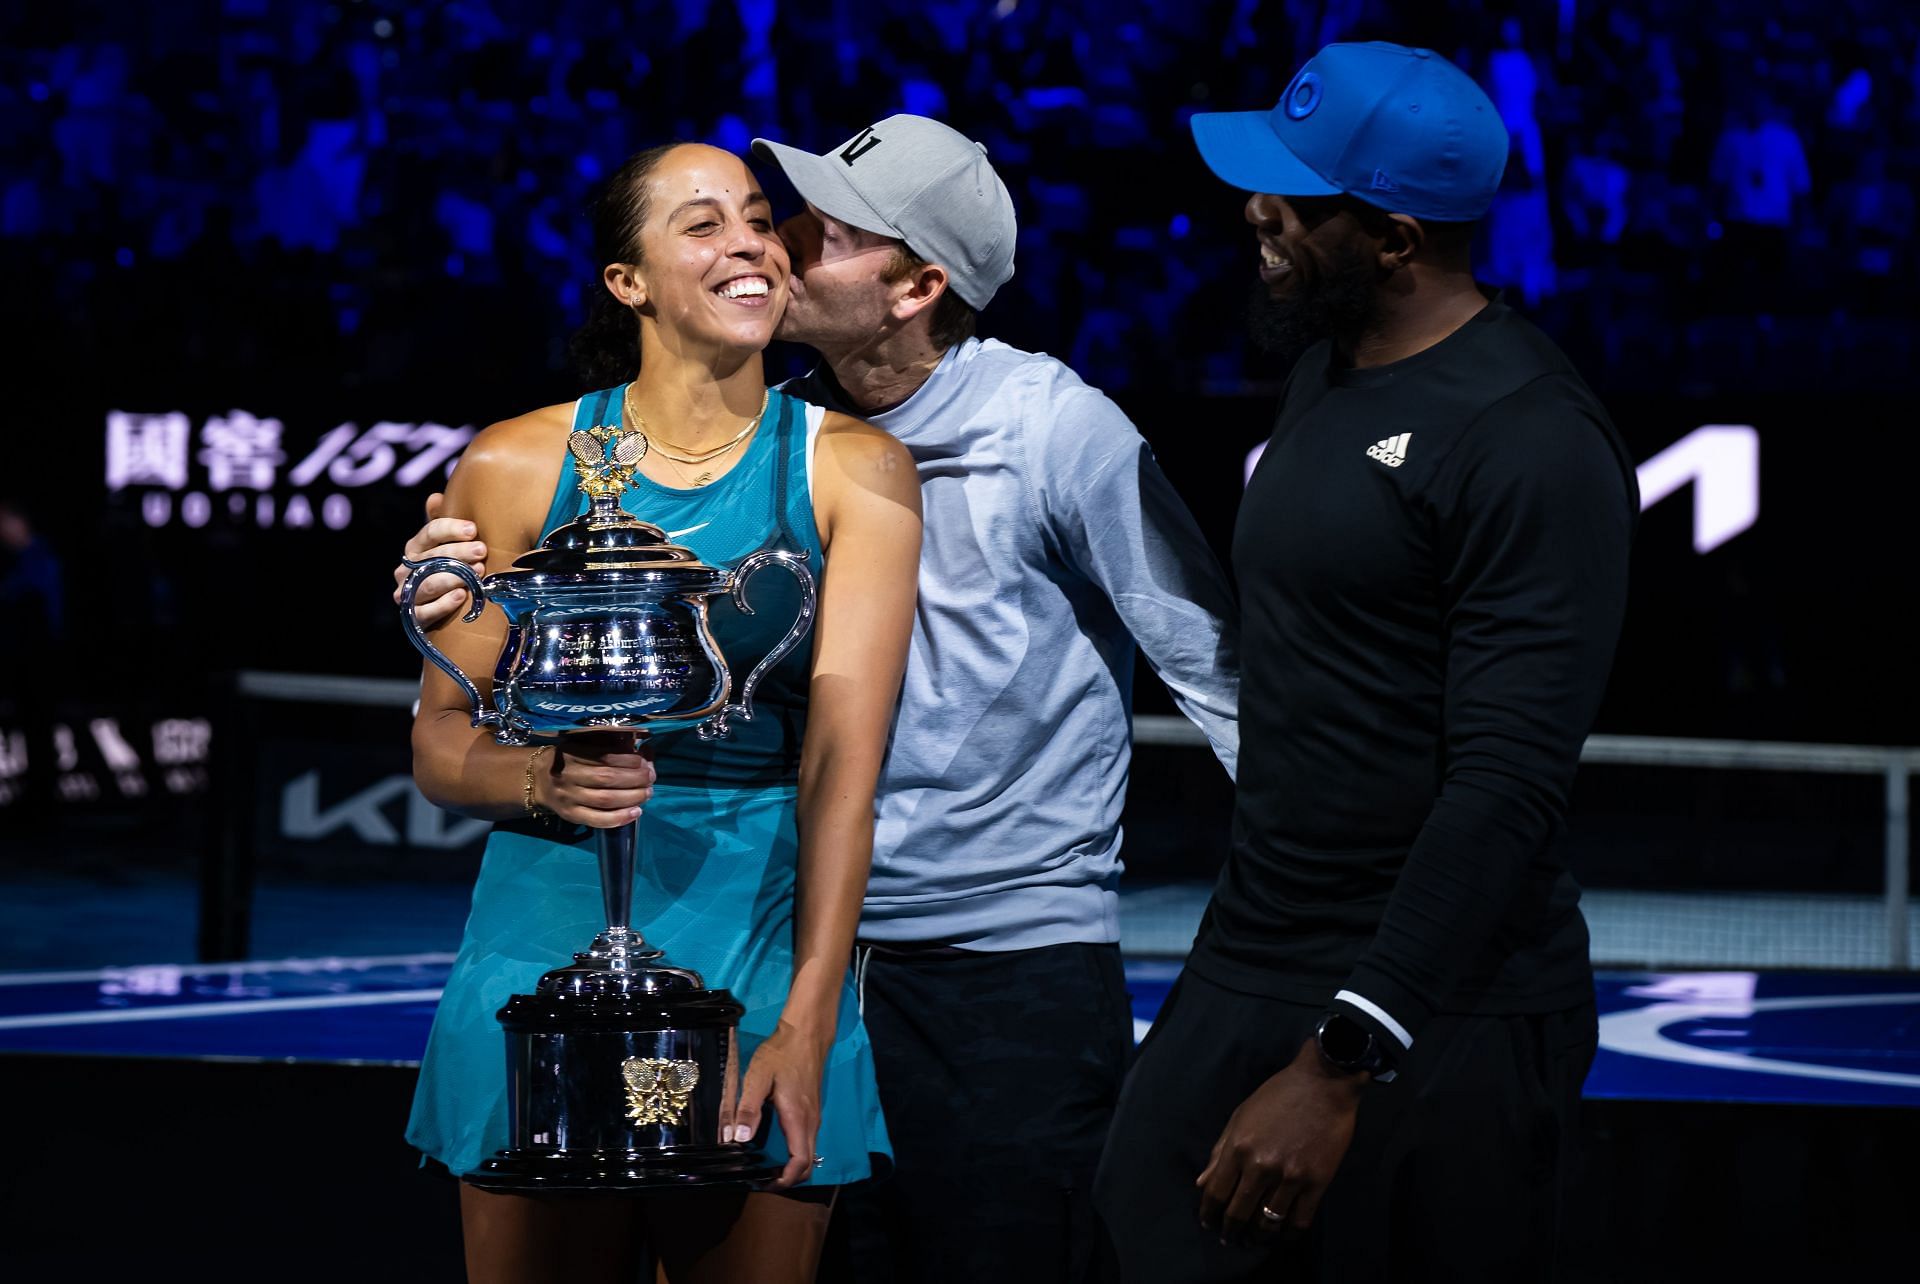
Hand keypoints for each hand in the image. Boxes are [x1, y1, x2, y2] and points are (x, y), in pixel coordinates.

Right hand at [391, 492, 487, 628]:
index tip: (473, 529)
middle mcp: (407, 569)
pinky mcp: (414, 617)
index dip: (451, 529)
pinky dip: (444, 604)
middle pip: (432, 557)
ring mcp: (408, 593)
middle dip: (459, 553)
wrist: (443, 611)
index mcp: (416, 547)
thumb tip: (435, 497)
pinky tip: (461, 596)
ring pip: (429, 583)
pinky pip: (426, 611)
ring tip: (477, 573)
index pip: (430, 533)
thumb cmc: (449, 569)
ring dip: (454, 577)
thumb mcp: (448, 545)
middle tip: (482, 551)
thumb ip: (444, 524)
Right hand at [530, 733, 656, 827]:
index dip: (631, 760)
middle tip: (651, 777)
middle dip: (636, 778)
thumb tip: (645, 751)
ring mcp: (569, 798)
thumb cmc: (569, 760)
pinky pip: (597, 820)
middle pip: (608, 778)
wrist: (537, 780)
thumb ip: (609, 747)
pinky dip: (620, 818)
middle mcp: (570, 776)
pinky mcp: (571, 815)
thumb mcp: (582, 746)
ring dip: (633, 797)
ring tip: (648, 793)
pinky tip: (636, 812)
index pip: (606, 757)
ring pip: (606, 800)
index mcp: (573, 754)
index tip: (646, 760)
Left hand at [723, 1021, 828, 1187]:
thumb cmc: (781, 1054)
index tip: (766, 1185)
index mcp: (798, 1118)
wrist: (805, 1033)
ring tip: (766, 1168)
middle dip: (789, 1179)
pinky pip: (807, 1142)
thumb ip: (748, 1108)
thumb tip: (738, 1139)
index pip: (800, 1163)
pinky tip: (775, 1148)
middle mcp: (810, 1122)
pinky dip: (795, 1154)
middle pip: (808, 1164)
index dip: (786, 1181)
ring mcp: (814, 1116)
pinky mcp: (811, 1110)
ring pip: (808, 1153)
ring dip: (792, 1167)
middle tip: (764, 1181)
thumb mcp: (758, 1077)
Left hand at [1196, 1037, 1365, 1244]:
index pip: (1216, 1194)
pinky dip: (1288, 1234)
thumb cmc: (1277, 1095)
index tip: (1208, 1224)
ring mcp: (1290, 1177)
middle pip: (1239, 1214)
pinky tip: (1282, 1235)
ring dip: (1258, 1237)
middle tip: (1231, 1238)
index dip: (1209, 1215)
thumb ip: (1219, 1152)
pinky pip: (1299, 1221)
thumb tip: (1201, 1184)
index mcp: (1238, 1148)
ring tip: (1254, 1240)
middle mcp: (1261, 1167)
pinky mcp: (1317, 1183)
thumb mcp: (1240, 1117)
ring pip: (1268, 1223)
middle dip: (1231, 1231)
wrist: (1322, 1084)